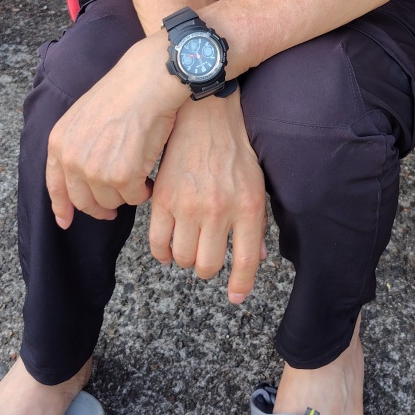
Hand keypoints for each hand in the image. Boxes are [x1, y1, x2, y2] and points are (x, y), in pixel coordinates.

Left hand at [46, 35, 187, 227]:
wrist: (146, 81)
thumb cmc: (122, 92)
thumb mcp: (82, 116)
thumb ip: (75, 145)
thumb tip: (77, 172)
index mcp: (59, 143)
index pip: (55, 186)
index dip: (61, 207)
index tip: (65, 221)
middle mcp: (72, 160)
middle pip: (84, 201)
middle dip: (100, 207)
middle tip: (113, 209)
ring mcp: (95, 171)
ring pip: (111, 202)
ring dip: (125, 195)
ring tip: (137, 180)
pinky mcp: (121, 176)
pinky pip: (133, 197)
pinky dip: (143, 191)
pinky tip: (149, 178)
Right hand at [148, 92, 267, 303]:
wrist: (204, 116)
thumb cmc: (234, 150)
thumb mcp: (256, 185)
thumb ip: (257, 224)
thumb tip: (257, 259)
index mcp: (248, 207)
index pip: (245, 262)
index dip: (241, 286)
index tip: (235, 298)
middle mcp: (219, 211)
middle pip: (208, 266)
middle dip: (208, 268)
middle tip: (207, 256)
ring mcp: (189, 206)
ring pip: (182, 258)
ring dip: (185, 259)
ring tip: (189, 245)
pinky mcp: (163, 199)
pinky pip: (157, 242)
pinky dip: (161, 252)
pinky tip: (167, 247)